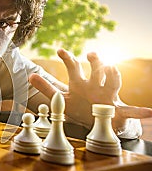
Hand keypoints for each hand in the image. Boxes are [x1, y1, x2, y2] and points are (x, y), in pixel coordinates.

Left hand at [29, 49, 151, 129]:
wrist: (96, 120)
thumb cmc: (79, 106)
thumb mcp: (61, 99)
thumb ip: (46, 87)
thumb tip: (30, 75)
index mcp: (79, 84)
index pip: (73, 68)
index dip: (67, 59)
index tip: (59, 50)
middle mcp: (94, 86)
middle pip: (96, 70)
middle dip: (95, 62)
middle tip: (91, 54)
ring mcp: (106, 97)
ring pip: (112, 83)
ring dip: (113, 75)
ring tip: (112, 68)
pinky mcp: (116, 110)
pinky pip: (130, 111)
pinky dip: (140, 112)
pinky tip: (150, 113)